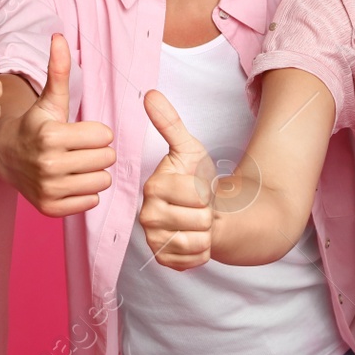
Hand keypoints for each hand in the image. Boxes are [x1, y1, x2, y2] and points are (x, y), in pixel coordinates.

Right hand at [2, 34, 114, 216]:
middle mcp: (49, 164)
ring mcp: (49, 189)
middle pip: (106, 159)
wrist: (6, 155)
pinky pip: (91, 202)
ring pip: (102, 182)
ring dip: (94, 173)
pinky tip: (69, 180)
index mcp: (51, 135)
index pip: (105, 136)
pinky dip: (85, 193)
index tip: (78, 131)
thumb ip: (59, 69)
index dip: (96, 131)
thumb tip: (59, 37)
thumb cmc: (35, 124)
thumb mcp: (50, 99)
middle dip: (97, 151)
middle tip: (78, 148)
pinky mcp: (50, 208)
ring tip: (75, 163)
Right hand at [137, 89, 214, 269]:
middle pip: (199, 219)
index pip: (197, 194)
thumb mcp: (189, 149)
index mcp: (153, 187)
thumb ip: (170, 123)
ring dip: (207, 231)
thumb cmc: (195, 179)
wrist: (202, 211)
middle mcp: (147, 216)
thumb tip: (150, 94)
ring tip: (197, 221)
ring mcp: (154, 241)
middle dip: (207, 212)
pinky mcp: (164, 260)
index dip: (206, 191)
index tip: (196, 188)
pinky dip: (204, 249)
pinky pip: (197, 258)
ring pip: (199, 240)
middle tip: (198, 207)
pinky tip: (196, 237)